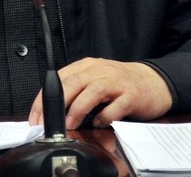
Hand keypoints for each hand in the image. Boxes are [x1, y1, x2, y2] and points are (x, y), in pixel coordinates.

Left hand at [28, 57, 172, 128]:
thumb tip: (52, 113)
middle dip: (57, 104)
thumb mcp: (95, 80)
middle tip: (48, 123)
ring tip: (70, 124)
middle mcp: (100, 71)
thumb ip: (76, 91)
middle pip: (73, 83)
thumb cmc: (120, 83)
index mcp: (87, 66)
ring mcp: (116, 82)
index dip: (44, 98)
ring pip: (92, 91)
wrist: (154, 81)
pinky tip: (100, 123)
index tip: (36, 117)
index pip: (59, 79)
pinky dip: (106, 116)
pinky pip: (116, 106)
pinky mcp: (131, 95)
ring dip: (78, 109)